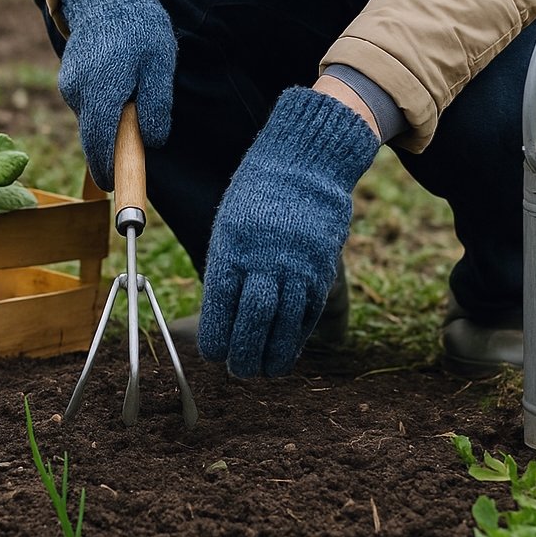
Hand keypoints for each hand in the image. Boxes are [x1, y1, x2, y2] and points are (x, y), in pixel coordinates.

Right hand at [57, 0, 176, 189]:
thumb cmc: (139, 27)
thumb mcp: (160, 65)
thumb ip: (157, 106)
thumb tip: (152, 142)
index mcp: (103, 90)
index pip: (102, 144)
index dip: (111, 171)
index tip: (118, 190)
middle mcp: (79, 91)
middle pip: (94, 138)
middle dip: (112, 152)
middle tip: (132, 158)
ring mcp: (69, 85)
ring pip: (93, 120)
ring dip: (111, 121)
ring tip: (134, 91)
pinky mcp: (68, 79)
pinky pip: (88, 105)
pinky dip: (104, 106)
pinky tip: (119, 82)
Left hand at [199, 87, 378, 376]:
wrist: (303, 165)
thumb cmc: (255, 199)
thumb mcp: (228, 229)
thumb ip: (226, 272)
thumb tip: (221, 320)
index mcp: (231, 252)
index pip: (219, 311)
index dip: (216, 342)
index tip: (214, 355)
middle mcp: (264, 263)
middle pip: (252, 324)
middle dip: (244, 356)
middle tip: (240, 371)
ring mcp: (296, 267)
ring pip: (284, 326)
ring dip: (273, 356)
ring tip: (265, 371)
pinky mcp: (321, 270)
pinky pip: (308, 314)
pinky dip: (297, 337)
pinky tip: (288, 349)